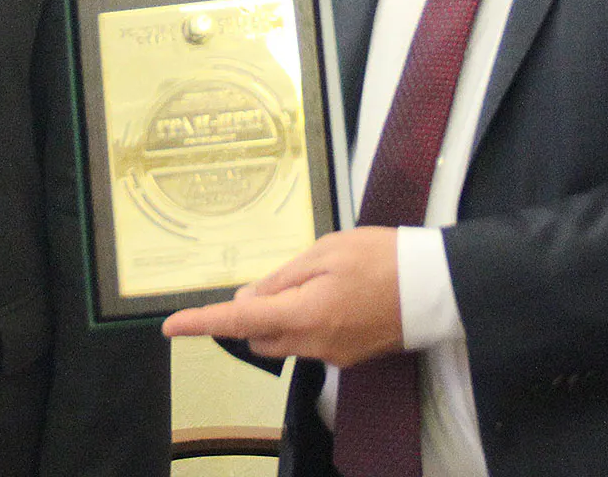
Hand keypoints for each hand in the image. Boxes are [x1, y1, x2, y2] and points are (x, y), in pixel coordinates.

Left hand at [160, 227, 403, 367]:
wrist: (437, 286)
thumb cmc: (382, 257)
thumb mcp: (326, 251)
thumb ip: (283, 278)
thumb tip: (249, 300)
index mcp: (305, 313)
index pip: (239, 321)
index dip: (202, 323)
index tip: (171, 326)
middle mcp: (316, 342)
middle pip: (260, 336)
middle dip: (253, 315)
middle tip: (274, 281)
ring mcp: (335, 354)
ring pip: (285, 342)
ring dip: (280, 319)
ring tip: (311, 283)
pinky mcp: (351, 356)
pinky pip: (313, 343)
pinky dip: (307, 323)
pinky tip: (334, 296)